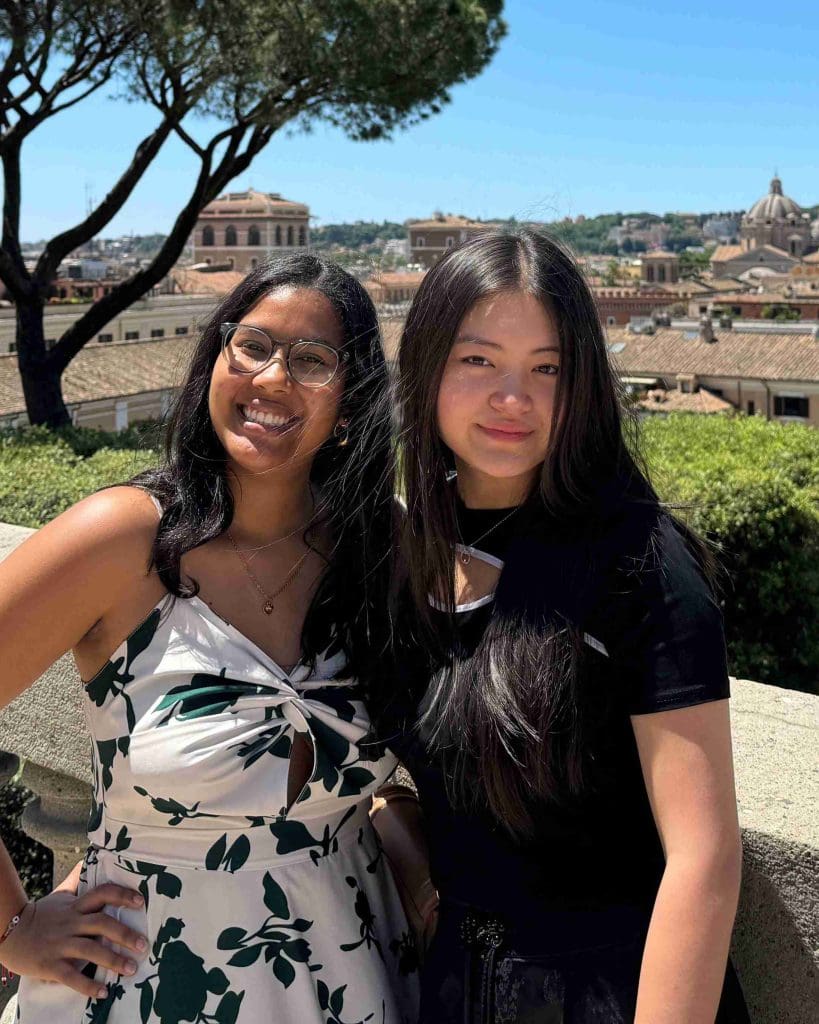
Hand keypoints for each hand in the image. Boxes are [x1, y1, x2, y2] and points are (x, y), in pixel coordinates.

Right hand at [0, 882, 146, 999]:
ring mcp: (60, 945)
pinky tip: (103, 992)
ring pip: (90, 950)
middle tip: (143, 945)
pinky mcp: (50, 965)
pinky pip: (71, 976)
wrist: (9, 933)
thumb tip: (89, 859)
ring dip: (113, 960)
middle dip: (124, 934)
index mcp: (75, 907)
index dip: (122, 895)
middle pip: (101, 924)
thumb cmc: (40, 914)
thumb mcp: (59, 896)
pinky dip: (88, 985)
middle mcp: (71, 923)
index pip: (102, 894)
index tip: (140, 902)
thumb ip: (76, 881)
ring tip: (132, 968)